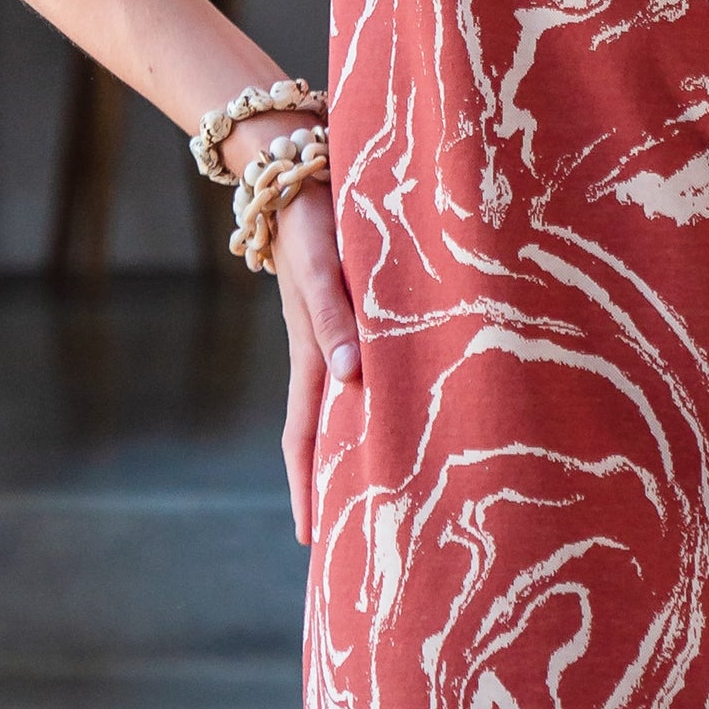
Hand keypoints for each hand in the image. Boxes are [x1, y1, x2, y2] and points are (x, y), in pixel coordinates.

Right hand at [268, 184, 360, 545]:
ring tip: (395, 484)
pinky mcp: (355, 306)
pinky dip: (383, 393)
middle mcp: (324, 351)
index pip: (303, 437)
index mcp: (311, 353)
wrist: (297, 166)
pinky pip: (370, 364)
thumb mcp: (320, 268)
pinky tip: (411, 403)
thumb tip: (352, 380)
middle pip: (326, 431)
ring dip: (363, 441)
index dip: (305, 488)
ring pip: (351, 401)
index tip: (308, 541)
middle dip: (335, 482)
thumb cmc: (310, 217)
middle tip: (359, 533)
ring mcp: (339, 331)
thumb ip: (334, 318)